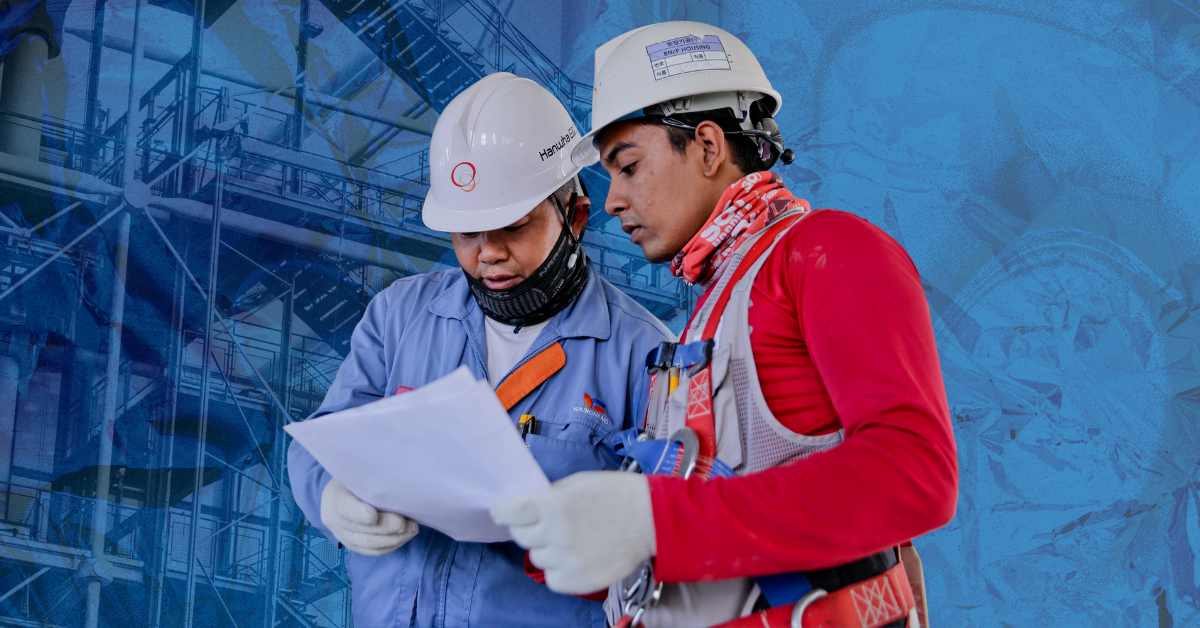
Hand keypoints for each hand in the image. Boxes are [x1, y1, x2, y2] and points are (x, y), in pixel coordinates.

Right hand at [321, 477, 417, 555]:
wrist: (345, 490)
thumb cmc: (359, 475)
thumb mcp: (361, 470)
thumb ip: (374, 475)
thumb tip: (398, 476)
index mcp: (334, 496)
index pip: (343, 507)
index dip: (357, 514)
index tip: (373, 516)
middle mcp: (333, 518)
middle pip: (359, 530)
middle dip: (385, 528)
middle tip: (405, 523)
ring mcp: (343, 535)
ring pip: (368, 544)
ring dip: (393, 539)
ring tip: (411, 529)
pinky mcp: (354, 545)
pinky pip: (373, 551)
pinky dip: (391, 545)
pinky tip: (405, 535)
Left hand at [490, 471, 655, 594]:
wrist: (652, 519)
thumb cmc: (616, 494)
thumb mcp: (577, 483)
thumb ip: (549, 496)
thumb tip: (526, 507)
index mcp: (553, 504)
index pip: (509, 512)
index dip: (501, 511)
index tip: (500, 511)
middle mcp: (557, 533)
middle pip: (520, 536)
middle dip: (526, 528)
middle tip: (542, 523)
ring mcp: (568, 559)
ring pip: (536, 557)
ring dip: (545, 548)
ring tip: (567, 539)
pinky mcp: (580, 579)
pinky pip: (552, 578)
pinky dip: (557, 569)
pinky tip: (573, 556)